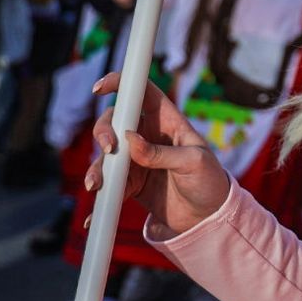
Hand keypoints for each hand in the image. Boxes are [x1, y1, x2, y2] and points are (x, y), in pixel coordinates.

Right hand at [87, 72, 230, 237]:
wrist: (208, 216)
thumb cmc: (209, 181)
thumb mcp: (193, 162)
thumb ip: (162, 152)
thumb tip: (130, 140)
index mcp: (168, 121)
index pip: (143, 92)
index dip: (122, 83)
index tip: (100, 87)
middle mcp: (148, 136)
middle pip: (116, 121)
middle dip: (104, 131)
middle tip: (108, 147)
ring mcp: (136, 159)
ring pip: (106, 154)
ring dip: (97, 168)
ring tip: (96, 185)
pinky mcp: (130, 182)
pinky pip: (109, 184)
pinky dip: (100, 195)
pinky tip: (92, 214)